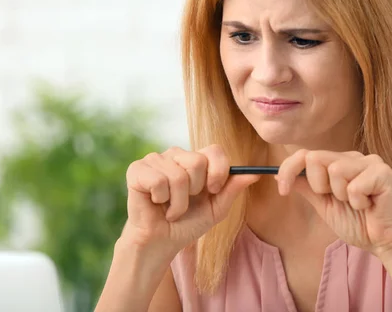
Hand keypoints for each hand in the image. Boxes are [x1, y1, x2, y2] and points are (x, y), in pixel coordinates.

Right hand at [122, 145, 258, 255]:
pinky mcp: (137, 170)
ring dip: (178, 202)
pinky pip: (158, 181)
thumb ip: (233, 189)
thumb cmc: (188, 223)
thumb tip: (255, 174)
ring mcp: (154, 159)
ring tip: (171, 208)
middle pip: (197, 161)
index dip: (218, 172)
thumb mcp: (217, 208)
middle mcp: (175, 154)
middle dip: (196, 190)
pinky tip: (157, 203)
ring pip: (178, 175)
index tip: (212, 190)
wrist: (161, 241)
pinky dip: (161, 200)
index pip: (215, 150)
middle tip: (187, 201)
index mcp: (195, 159)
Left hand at [276, 150, 391, 258]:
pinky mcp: (383, 172)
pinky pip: (353, 186)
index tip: (282, 190)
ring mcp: (370, 162)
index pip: (306, 154)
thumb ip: (307, 187)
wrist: (386, 243)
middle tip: (338, 201)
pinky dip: (358, 202)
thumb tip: (279, 175)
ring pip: (334, 169)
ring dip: (341, 195)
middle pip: (315, 158)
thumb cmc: (359, 224)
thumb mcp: (325, 204)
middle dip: (319, 186)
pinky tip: (370, 206)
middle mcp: (355, 157)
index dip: (289, 169)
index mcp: (340, 162)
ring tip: (358, 204)